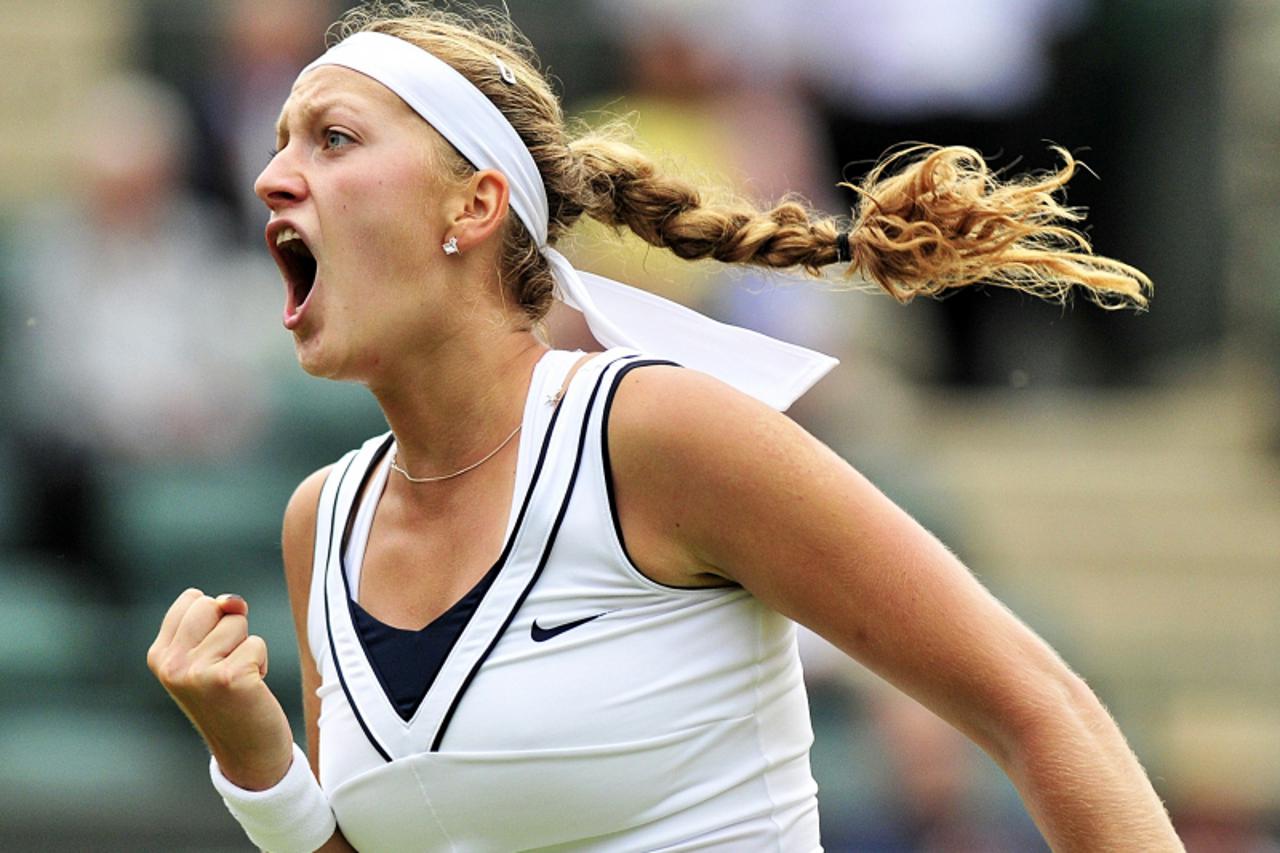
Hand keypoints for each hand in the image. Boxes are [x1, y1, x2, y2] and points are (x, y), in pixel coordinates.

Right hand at [147, 588, 293, 789]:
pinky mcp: (227, 679)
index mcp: (159, 655)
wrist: (246, 752)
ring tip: (237, 680)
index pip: (193, 598)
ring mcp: (196, 672)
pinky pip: (256, 644)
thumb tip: (232, 602)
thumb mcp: (211, 652)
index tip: (212, 653)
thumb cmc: (230, 696)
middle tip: (227, 665)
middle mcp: (171, 664)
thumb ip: (216, 616)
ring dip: (247, 649)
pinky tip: (250, 691)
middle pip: (212, 605)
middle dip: (230, 629)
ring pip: (237, 623)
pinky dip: (260, 663)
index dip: (214, 620)